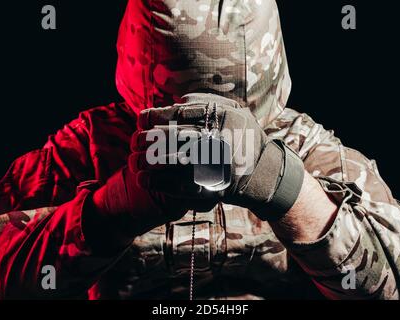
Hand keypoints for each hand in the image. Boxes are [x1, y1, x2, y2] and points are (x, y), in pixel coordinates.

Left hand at [131, 93, 304, 220]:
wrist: (265, 173)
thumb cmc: (245, 139)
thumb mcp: (236, 112)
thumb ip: (209, 103)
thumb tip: (179, 102)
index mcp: (221, 117)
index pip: (179, 114)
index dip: (154, 117)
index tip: (140, 121)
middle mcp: (218, 138)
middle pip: (172, 136)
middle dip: (148, 139)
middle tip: (134, 142)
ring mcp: (215, 164)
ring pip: (172, 160)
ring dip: (148, 161)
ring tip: (133, 162)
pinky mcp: (212, 187)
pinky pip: (179, 185)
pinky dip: (158, 182)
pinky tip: (143, 180)